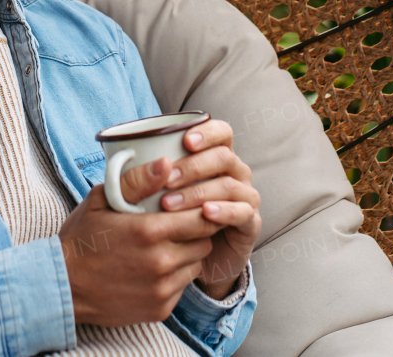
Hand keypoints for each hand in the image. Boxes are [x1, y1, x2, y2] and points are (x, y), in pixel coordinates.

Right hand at [58, 158, 224, 326]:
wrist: (63, 286)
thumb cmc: (82, 238)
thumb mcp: (102, 200)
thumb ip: (137, 180)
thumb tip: (167, 163)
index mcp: (149, 232)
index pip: (203, 218)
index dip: (202, 208)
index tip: (193, 204)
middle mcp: (161, 263)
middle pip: (204, 241)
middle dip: (196, 230)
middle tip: (178, 223)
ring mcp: (162, 289)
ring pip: (196, 264)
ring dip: (187, 253)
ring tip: (165, 245)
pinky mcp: (160, 308)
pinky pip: (183, 286)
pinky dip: (175, 276)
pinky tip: (155, 268)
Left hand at [159, 119, 260, 299]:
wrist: (187, 261)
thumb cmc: (168, 219)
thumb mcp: (151, 195)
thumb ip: (144, 176)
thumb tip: (143, 157)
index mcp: (215, 157)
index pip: (221, 132)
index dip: (207, 132)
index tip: (185, 140)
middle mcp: (235, 172)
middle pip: (223, 157)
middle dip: (194, 166)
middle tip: (166, 179)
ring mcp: (245, 196)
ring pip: (229, 184)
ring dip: (199, 191)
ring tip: (171, 204)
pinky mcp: (249, 222)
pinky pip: (242, 211)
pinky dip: (224, 211)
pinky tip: (205, 214)